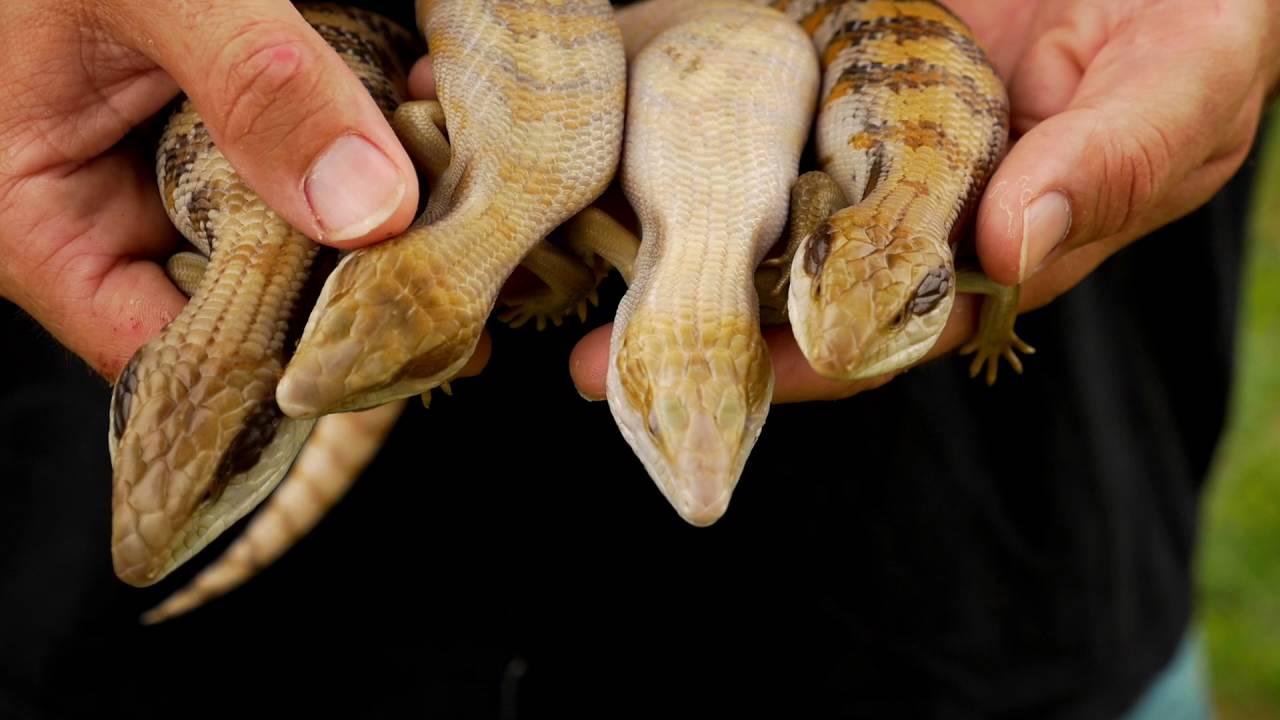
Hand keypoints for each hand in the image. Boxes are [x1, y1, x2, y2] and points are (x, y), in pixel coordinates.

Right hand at [0, 1, 446, 381]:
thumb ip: (253, 88)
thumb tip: (369, 210)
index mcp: (39, 222)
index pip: (170, 352)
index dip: (283, 365)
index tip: (393, 346)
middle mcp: (103, 211)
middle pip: (242, 300)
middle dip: (346, 285)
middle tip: (455, 284)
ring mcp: (163, 166)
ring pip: (282, 231)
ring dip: (369, 216)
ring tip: (456, 210)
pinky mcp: (218, 120)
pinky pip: (298, 160)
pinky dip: (362, 146)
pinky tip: (424, 128)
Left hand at [569, 0, 1279, 402]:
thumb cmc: (1193, 13)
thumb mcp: (1182, 83)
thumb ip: (1111, 163)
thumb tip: (1013, 245)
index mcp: (991, 238)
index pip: (890, 320)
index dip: (815, 360)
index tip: (734, 384)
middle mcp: (911, 194)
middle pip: (793, 278)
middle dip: (702, 322)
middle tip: (594, 368)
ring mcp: (862, 123)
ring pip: (757, 193)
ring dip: (669, 234)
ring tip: (575, 274)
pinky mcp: (833, 52)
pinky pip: (753, 97)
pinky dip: (686, 123)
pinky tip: (615, 150)